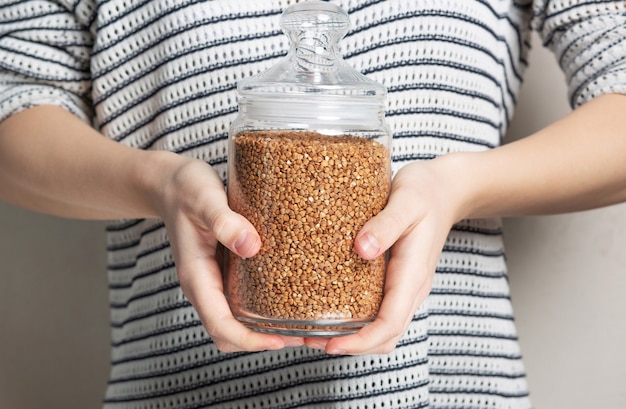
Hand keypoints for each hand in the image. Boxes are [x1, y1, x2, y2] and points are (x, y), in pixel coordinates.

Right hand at [156, 155, 304, 351]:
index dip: (249, 339)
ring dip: (263, 330)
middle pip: (228, 333)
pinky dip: (262, 310)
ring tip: (299, 324)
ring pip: (235, 320)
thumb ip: (224, 221)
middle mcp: (204, 285)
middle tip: (300, 336)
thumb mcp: (204, 198)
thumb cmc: (184, 188)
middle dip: (260, 342)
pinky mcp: (223, 272)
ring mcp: (213, 281)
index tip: (279, 341)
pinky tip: (288, 298)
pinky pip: (240, 301)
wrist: (170, 184)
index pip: (219, 324)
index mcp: (196, 276)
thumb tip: (251, 246)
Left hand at [304, 157, 462, 353]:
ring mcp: (405, 287)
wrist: (445, 190)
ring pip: (383, 328)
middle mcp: (411, 288)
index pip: (390, 324)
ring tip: (314, 330)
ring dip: (353, 337)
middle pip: (385, 337)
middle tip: (309, 339)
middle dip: (350, 346)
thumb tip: (362, 249)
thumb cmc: (425, 192)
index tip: (330, 345)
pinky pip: (379, 311)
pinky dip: (357, 321)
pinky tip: (331, 308)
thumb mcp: (406, 201)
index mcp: (413, 275)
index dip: (361, 341)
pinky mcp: (397, 280)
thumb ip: (386, 224)